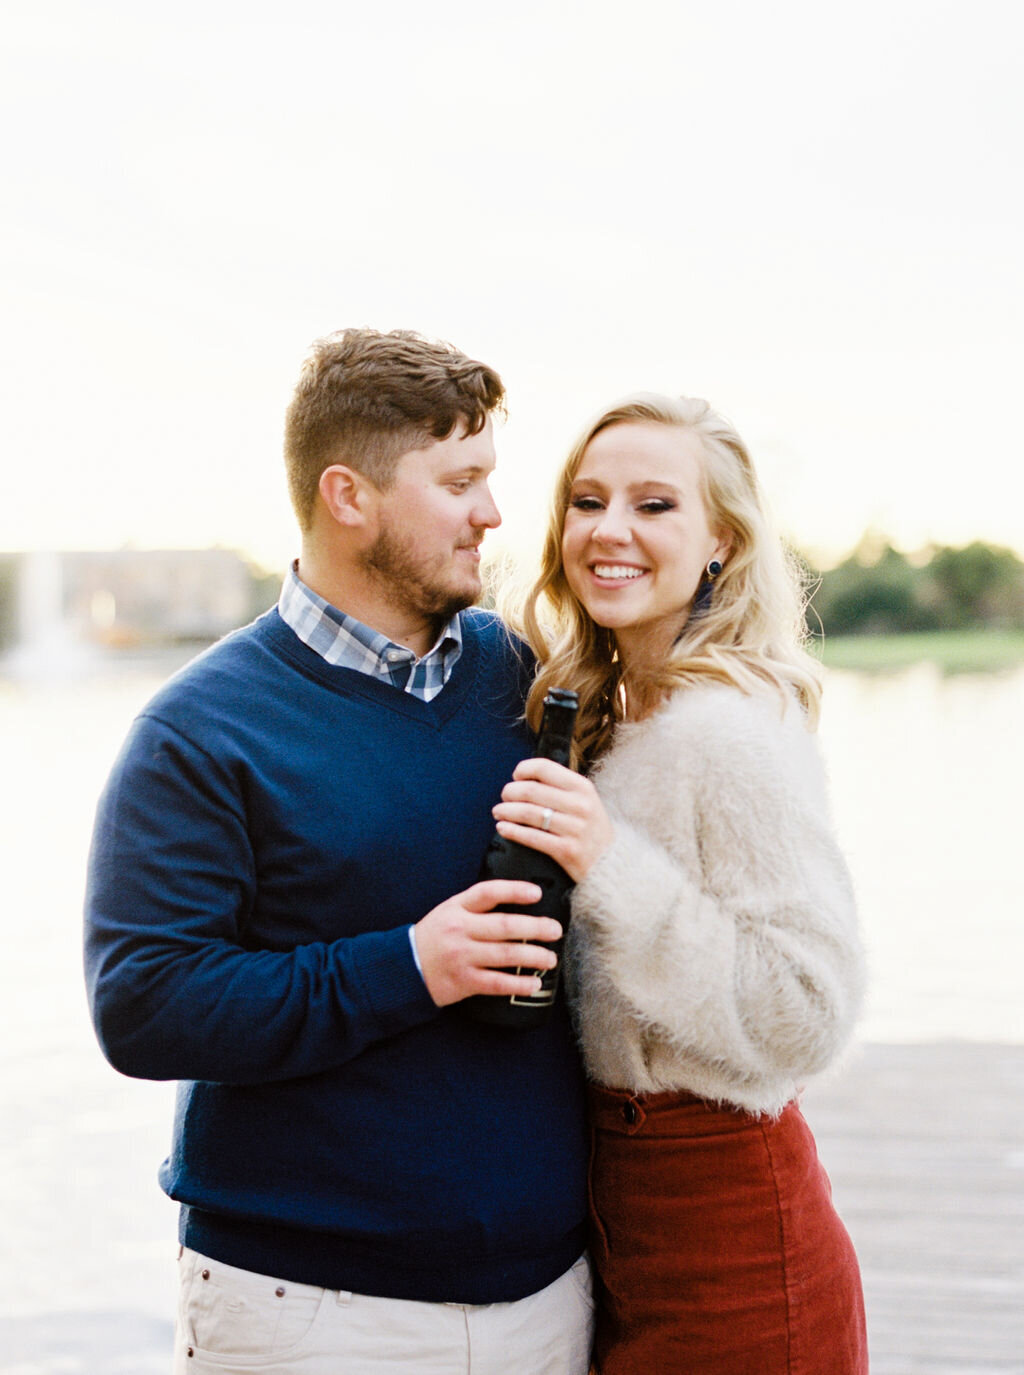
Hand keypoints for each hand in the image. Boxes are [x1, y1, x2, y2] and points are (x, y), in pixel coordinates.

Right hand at [414, 880, 562, 1007]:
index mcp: (457, 908)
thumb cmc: (436, 935)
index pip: (487, 893)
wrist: (406, 966)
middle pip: (503, 926)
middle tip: (556, 929)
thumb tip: (518, 897)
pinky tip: (534, 983)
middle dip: (534, 928)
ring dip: (532, 956)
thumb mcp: (450, 910)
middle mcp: (460, 930)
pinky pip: (496, 983)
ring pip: (504, 955)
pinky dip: (518, 984)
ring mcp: (461, 957)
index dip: (513, 891)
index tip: (537, 892)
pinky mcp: (463, 981)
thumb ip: (477, 904)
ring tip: (550, 958)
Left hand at [491, 758, 613, 882]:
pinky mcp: (567, 851)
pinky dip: (512, 831)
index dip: (524, 769)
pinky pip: (532, 837)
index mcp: (583, 787)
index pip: (545, 768)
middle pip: (532, 790)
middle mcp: (580, 805)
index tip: (515, 777)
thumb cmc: (590, 828)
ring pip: (529, 813)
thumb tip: (524, 777)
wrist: (611, 864)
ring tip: (498, 812)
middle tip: (503, 797)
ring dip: (506, 811)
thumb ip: (560, 787)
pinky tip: (502, 828)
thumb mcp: (585, 800)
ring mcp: (575, 829)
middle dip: (510, 792)